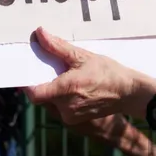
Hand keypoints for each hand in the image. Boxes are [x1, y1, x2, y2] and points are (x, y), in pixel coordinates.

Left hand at [23, 27, 155, 124]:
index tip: (26, 72)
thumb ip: (57, 47)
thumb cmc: (107, 73)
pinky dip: (61, 99)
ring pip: (51, 103)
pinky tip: (73, 88)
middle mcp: (65, 107)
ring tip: (64, 78)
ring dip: (53, 92)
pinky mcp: (76, 120)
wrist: (128, 93)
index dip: (26, 84)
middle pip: (42, 97)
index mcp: (65, 90)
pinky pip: (61, 108)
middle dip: (43, 84)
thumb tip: (39, 34)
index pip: (34, 93)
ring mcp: (71, 117)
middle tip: (49, 70)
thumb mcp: (82, 56)